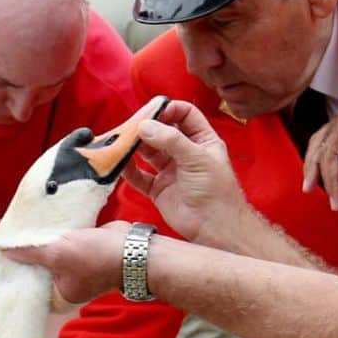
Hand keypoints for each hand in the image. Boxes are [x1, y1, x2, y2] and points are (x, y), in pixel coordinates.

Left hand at [5, 220, 128, 304]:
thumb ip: (31, 253)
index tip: (7, 255)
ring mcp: (79, 266)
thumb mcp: (58, 254)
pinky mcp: (87, 250)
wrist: (133, 247)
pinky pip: (67, 242)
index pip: (34, 284)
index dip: (20, 270)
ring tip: (27, 228)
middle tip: (14, 238)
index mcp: (61, 293)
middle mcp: (69, 282)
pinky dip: (60, 234)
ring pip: (55, 253)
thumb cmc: (97, 257)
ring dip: (46, 241)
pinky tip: (48, 223)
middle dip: (33, 253)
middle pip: (43, 267)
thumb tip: (5, 251)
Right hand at [126, 99, 247, 245]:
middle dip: (145, 128)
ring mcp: (170, 171)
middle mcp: (185, 153)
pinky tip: (120, 164)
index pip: (184, 114)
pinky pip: (139, 177)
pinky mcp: (158, 189)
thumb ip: (171, 140)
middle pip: (161, 132)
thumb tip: (145, 126)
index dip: (169, 109)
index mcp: (202, 140)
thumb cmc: (217, 192)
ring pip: (147, 153)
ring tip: (120, 143)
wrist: (214, 227)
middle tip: (129, 126)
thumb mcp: (197, 158)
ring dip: (134, 147)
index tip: (151, 110)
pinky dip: (128, 171)